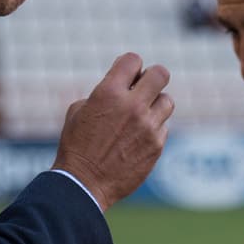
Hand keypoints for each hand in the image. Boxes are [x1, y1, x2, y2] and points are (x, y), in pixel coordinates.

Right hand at [53, 53, 172, 209]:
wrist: (83, 184)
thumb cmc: (76, 146)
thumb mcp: (79, 110)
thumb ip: (104, 92)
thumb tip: (123, 85)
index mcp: (109, 92)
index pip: (133, 59)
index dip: (130, 66)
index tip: (126, 77)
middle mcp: (132, 106)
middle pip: (161, 74)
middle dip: (152, 77)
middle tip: (143, 88)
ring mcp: (148, 127)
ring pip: (167, 101)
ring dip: (156, 104)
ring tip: (142, 115)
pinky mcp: (157, 146)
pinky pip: (163, 127)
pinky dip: (154, 129)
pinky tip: (138, 138)